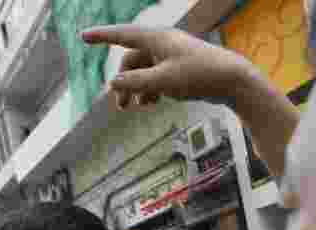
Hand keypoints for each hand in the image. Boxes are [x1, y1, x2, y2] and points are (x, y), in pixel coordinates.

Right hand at [81, 25, 262, 110]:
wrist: (233, 81)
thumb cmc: (200, 75)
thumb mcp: (164, 81)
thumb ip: (136, 82)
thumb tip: (113, 83)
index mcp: (157, 38)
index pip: (122, 35)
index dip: (102, 37)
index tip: (83, 37)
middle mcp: (162, 44)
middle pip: (132, 61)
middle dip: (124, 83)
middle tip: (120, 107)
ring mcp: (171, 56)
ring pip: (143, 72)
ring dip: (136, 89)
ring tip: (135, 109)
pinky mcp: (180, 68)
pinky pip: (156, 77)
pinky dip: (150, 90)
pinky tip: (152, 104)